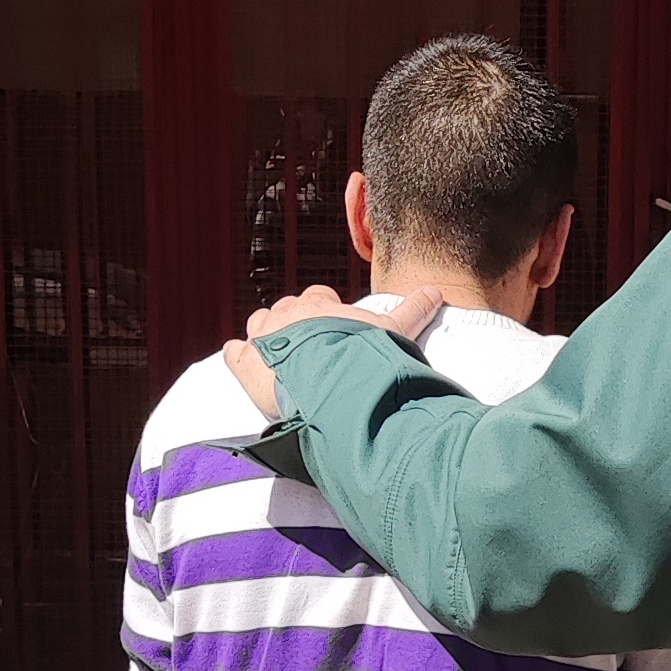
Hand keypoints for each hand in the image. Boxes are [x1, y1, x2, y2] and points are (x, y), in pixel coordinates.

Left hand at [220, 286, 442, 420]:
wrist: (333, 380)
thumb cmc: (362, 354)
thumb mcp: (395, 331)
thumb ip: (413, 310)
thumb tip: (435, 290)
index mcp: (320, 305)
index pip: (317, 297)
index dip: (323, 308)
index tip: (331, 320)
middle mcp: (289, 315)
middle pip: (286, 310)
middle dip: (294, 323)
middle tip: (307, 345)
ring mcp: (266, 338)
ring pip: (259, 325)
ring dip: (265, 335)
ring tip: (277, 352)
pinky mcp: (248, 365)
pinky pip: (235, 353)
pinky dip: (236, 354)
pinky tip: (238, 356)